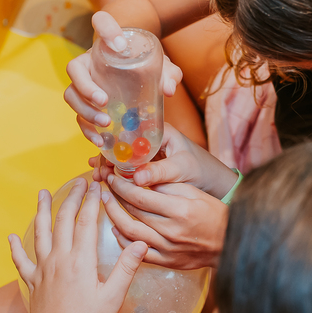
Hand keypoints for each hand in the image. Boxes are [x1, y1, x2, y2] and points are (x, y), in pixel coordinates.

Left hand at [9, 178, 146, 312]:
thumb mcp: (113, 298)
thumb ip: (127, 268)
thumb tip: (142, 242)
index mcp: (80, 261)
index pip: (86, 223)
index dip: (91, 202)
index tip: (96, 186)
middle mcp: (58, 260)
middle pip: (63, 221)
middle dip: (70, 199)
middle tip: (77, 182)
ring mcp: (43, 270)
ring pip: (40, 234)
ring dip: (41, 212)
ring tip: (42, 194)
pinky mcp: (32, 283)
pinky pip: (22, 261)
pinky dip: (16, 248)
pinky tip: (11, 237)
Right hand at [64, 12, 183, 146]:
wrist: (141, 83)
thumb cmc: (149, 68)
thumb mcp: (162, 68)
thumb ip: (169, 74)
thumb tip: (169, 89)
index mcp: (108, 44)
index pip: (100, 22)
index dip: (105, 29)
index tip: (120, 45)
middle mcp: (90, 62)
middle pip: (74, 68)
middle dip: (85, 86)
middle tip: (104, 100)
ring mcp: (84, 85)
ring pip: (71, 95)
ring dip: (84, 110)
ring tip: (105, 122)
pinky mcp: (86, 106)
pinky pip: (78, 117)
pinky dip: (87, 130)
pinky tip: (100, 140)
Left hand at [99, 173, 227, 269]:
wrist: (230, 243)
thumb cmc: (214, 214)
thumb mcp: (195, 193)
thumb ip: (168, 186)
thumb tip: (141, 178)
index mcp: (179, 210)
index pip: (140, 196)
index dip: (121, 185)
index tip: (112, 177)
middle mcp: (171, 231)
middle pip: (132, 212)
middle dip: (114, 197)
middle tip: (105, 186)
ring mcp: (168, 249)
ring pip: (130, 232)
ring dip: (114, 217)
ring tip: (106, 204)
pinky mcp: (167, 261)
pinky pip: (138, 252)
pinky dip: (123, 241)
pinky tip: (116, 229)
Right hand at [110, 125, 238, 197]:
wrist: (213, 182)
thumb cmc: (202, 170)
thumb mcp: (181, 169)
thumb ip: (160, 172)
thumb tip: (136, 179)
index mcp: (160, 130)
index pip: (131, 130)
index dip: (114, 142)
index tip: (105, 158)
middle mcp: (150, 137)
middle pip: (121, 142)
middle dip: (106, 155)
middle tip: (99, 171)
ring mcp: (146, 151)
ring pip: (120, 154)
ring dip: (107, 165)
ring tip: (98, 178)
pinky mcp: (145, 164)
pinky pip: (125, 166)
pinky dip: (113, 172)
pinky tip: (101, 178)